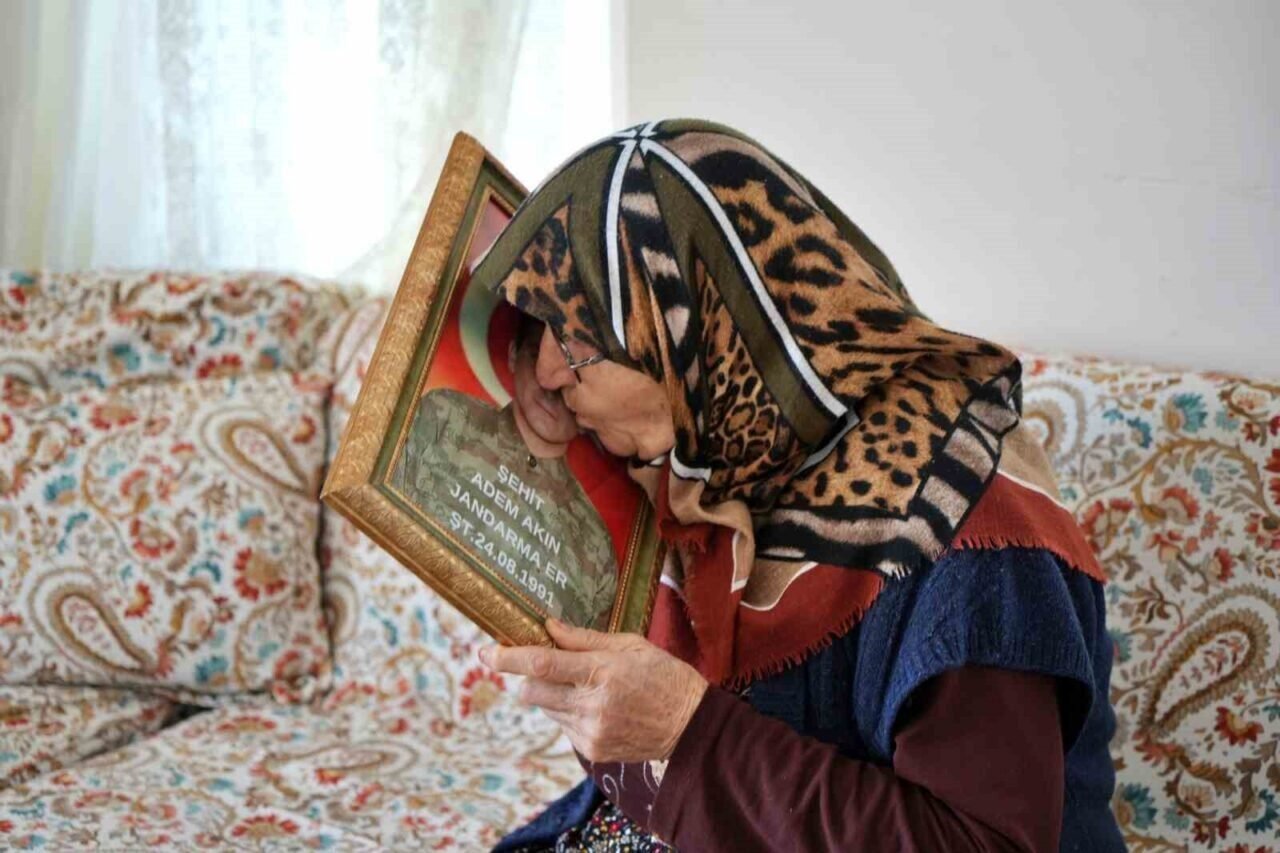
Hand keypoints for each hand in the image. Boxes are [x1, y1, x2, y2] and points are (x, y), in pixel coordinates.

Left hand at [479, 618, 707, 762]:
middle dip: (529, 677)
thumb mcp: (630, 645)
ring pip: (545, 709)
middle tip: (546, 665)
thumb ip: (585, 638)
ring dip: (551, 695)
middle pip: (532, 691)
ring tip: (585, 687)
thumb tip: (548, 627)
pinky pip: (562, 726)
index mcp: (603, 671)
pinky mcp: (592, 750)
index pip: (542, 663)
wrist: (690, 726)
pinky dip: (568, 713)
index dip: (508, 657)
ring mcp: (591, 731)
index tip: (485, 652)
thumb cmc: (664, 676)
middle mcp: (592, 704)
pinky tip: (597, 706)